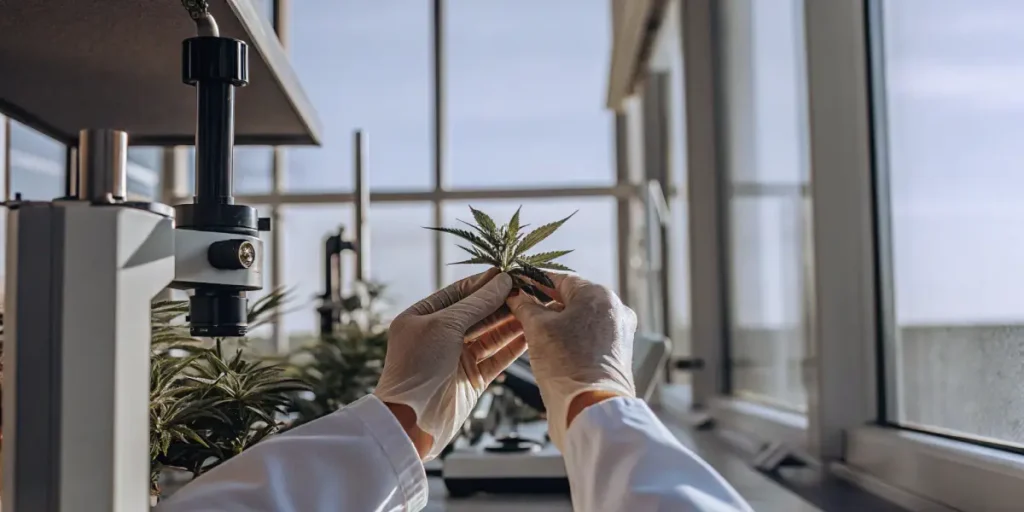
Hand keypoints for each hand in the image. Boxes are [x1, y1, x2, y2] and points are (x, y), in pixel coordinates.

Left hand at [374, 269, 525, 460]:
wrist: (411, 422)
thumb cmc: (417, 367)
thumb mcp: (444, 325)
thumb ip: (476, 303)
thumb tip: (502, 281)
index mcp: (422, 317)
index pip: (459, 293)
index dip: (485, 283)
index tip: (511, 273)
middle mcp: (439, 336)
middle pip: (477, 313)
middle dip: (502, 302)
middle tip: (530, 290)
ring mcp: (456, 358)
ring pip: (490, 335)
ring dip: (512, 322)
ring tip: (536, 308)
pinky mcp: (472, 379)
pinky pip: (496, 357)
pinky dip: (513, 347)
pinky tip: (531, 334)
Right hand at [506, 273, 636, 450]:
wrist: (590, 409)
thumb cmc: (566, 365)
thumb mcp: (537, 328)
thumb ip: (525, 306)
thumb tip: (516, 294)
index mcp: (600, 295)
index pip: (561, 278)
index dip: (535, 282)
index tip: (518, 285)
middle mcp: (616, 310)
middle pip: (573, 298)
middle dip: (546, 304)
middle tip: (521, 309)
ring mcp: (620, 333)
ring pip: (581, 319)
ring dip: (557, 322)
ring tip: (533, 331)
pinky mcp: (618, 354)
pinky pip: (590, 337)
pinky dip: (571, 338)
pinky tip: (552, 347)